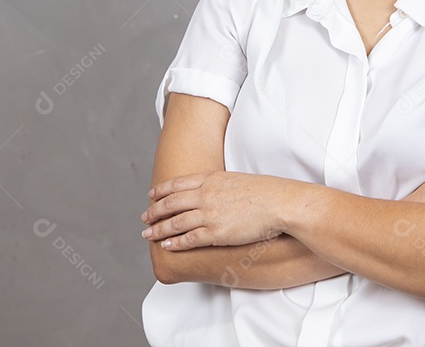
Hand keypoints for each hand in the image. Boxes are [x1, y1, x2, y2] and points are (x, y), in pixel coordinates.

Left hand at [140, 171, 289, 250]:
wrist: (280, 203)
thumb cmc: (266, 192)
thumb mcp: (237, 179)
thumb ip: (220, 185)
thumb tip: (215, 190)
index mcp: (211, 179)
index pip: (177, 184)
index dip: (161, 190)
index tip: (151, 195)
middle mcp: (206, 195)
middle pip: (171, 203)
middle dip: (155, 211)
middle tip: (144, 217)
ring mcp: (210, 214)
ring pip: (175, 222)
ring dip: (159, 229)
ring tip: (147, 234)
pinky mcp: (217, 233)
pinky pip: (189, 238)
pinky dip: (175, 243)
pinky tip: (167, 246)